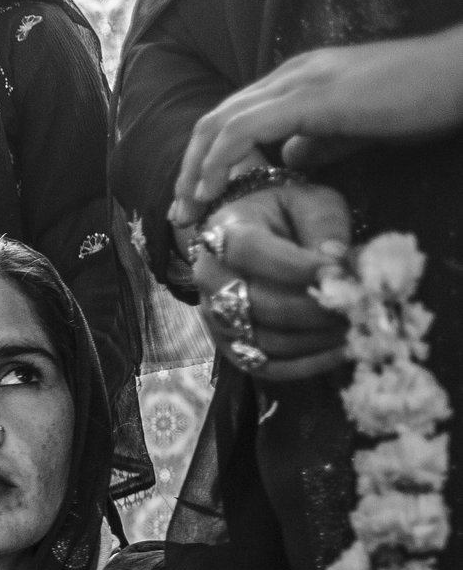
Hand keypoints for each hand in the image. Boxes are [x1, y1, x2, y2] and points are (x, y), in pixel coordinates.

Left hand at [173, 26, 462, 219]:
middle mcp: (291, 75)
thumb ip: (323, 140)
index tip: (197, 200)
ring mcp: (300, 81)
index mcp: (299, 79)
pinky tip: (213, 190)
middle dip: (189, 168)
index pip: (235, 117)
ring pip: (221, 123)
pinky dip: (220, 160)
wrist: (462, 73)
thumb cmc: (422, 99)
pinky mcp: (313, 98)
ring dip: (196, 169)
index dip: (208, 159)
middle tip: (179, 213)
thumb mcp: (359, 127)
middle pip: (216, 119)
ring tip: (189, 209)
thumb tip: (292, 159)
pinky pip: (246, 128)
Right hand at [188, 182, 355, 384]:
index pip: (251, 253)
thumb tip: (337, 263)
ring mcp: (216, 316)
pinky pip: (265, 366)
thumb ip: (325, 227)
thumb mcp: (311, 204)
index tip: (339, 272)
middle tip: (358, 306)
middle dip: (315, 309)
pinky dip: (305, 365)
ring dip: (316, 339)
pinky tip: (341, 351)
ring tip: (357, 327)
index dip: (294, 267)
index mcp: (226, 233)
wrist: (252, 235)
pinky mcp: (231, 344)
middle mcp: (210, 278)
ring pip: (264, 339)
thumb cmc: (287, 216)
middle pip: (258, 303)